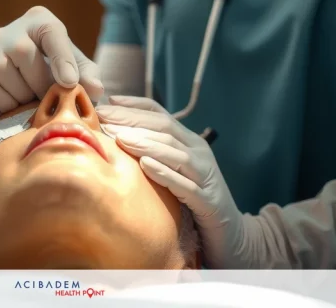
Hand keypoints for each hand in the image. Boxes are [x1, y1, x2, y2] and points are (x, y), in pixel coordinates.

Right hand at [0, 6, 103, 128]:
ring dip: (23, 99)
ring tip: (26, 101)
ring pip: (8, 77)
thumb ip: (87, 77)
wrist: (11, 98)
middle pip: (26, 56)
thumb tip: (94, 89)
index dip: (61, 57)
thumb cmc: (47, 78)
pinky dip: (3, 105)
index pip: (50, 31)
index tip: (69, 83)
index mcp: (38, 22)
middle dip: (41, 87)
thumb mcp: (73, 73)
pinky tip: (7, 104)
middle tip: (45, 100)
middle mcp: (5, 31)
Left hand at [96, 95, 252, 268]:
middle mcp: (199, 153)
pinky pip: (186, 185)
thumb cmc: (193, 201)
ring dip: (146, 143)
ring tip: (120, 138)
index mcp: (189, 142)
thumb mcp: (173, 171)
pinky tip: (145, 165)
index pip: (161, 115)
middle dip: (133, 120)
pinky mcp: (209, 202)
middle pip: (165, 128)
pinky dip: (165, 174)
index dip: (134, 105)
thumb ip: (152, 153)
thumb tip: (115, 137)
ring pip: (176, 153)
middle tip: (104, 117)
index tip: (108, 102)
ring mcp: (206, 176)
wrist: (231, 235)